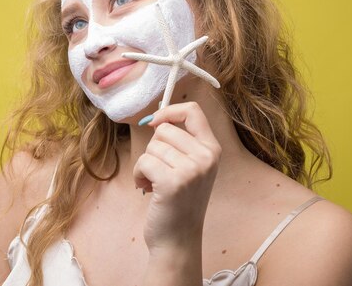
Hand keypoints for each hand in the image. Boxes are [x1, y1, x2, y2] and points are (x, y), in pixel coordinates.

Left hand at [133, 101, 221, 250]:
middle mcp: (206, 157)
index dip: (169, 111)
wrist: (178, 239)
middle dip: (154, 148)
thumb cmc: (178, 201)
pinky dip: (138, 175)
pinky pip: (143, 161)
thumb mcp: (191, 167)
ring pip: (152, 146)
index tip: (155, 122)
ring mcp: (192, 169)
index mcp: (212, 149)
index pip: (193, 111)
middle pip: (165, 129)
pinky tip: (148, 189)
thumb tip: (156, 117)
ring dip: (145, 165)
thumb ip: (181, 142)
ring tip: (155, 183)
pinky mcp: (173, 181)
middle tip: (160, 171)